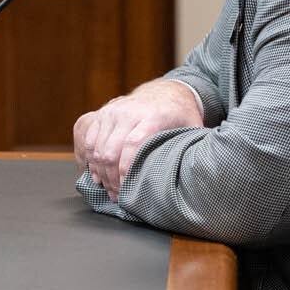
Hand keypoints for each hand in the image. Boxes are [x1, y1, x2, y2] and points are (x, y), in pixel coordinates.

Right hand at [73, 80, 201, 200]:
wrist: (165, 92)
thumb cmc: (180, 115)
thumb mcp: (193, 127)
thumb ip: (195, 147)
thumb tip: (201, 173)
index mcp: (153, 116)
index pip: (133, 144)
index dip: (127, 169)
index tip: (127, 190)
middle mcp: (128, 111)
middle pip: (110, 149)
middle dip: (112, 179)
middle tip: (118, 197)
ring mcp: (112, 111)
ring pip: (96, 147)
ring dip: (100, 173)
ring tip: (109, 190)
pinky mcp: (102, 113)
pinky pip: (88, 139)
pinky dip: (89, 160)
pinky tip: (97, 175)